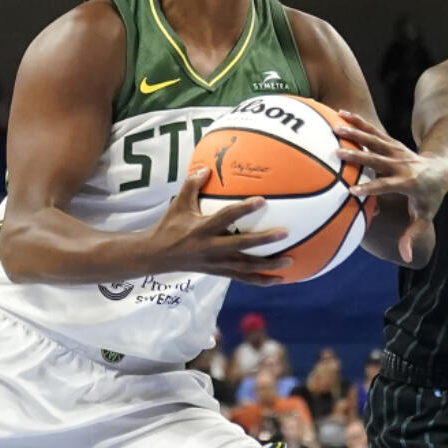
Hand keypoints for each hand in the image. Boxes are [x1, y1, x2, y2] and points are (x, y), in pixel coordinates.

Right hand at [148, 168, 290, 284]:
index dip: (244, 209)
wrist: (157, 256)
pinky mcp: (220, 272)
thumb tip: (206, 168)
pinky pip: (243, 278)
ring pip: (246, 267)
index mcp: (202, 229)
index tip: (262, 200)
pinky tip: (279, 280)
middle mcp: (211, 248)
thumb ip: (192, 185)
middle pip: (242, 246)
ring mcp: (217, 263)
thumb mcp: (179, 204)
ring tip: (290, 261)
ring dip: (268, 265)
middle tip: (285, 233)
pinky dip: (261, 280)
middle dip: (264, 240)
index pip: (226, 217)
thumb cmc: (170, 226)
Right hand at [334, 110, 447, 263]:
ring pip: (375, 140)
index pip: (388, 186)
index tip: (353, 191)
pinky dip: (358, 122)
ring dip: (355, 133)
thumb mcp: (425, 217)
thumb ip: (413, 235)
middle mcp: (402, 164)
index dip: (372, 188)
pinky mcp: (392, 142)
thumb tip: (406, 257)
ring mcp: (397, 150)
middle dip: (358, 156)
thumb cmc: (430, 198)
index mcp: (409, 183)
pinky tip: (340, 114)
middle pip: (378, 159)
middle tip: (336, 153)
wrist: (442, 169)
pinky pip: (373, 131)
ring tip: (334, 127)